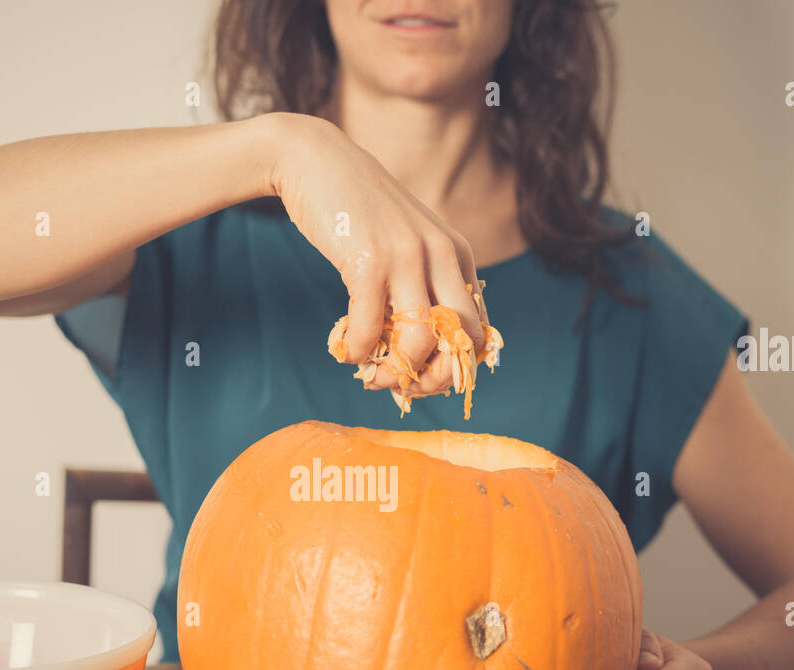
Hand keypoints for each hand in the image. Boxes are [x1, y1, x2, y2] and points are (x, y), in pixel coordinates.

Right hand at [268, 112, 489, 399]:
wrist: (314, 160)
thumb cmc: (358, 212)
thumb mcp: (407, 242)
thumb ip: (422, 283)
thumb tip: (422, 351)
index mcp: (458, 254)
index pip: (479, 329)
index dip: (454, 367)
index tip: (422, 376)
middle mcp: (442, 254)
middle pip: (461, 341)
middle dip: (433, 378)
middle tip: (401, 384)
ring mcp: (407, 257)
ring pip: (420, 342)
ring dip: (394, 372)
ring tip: (371, 374)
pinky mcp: (368, 262)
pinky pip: (371, 330)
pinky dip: (358, 352)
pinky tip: (346, 350)